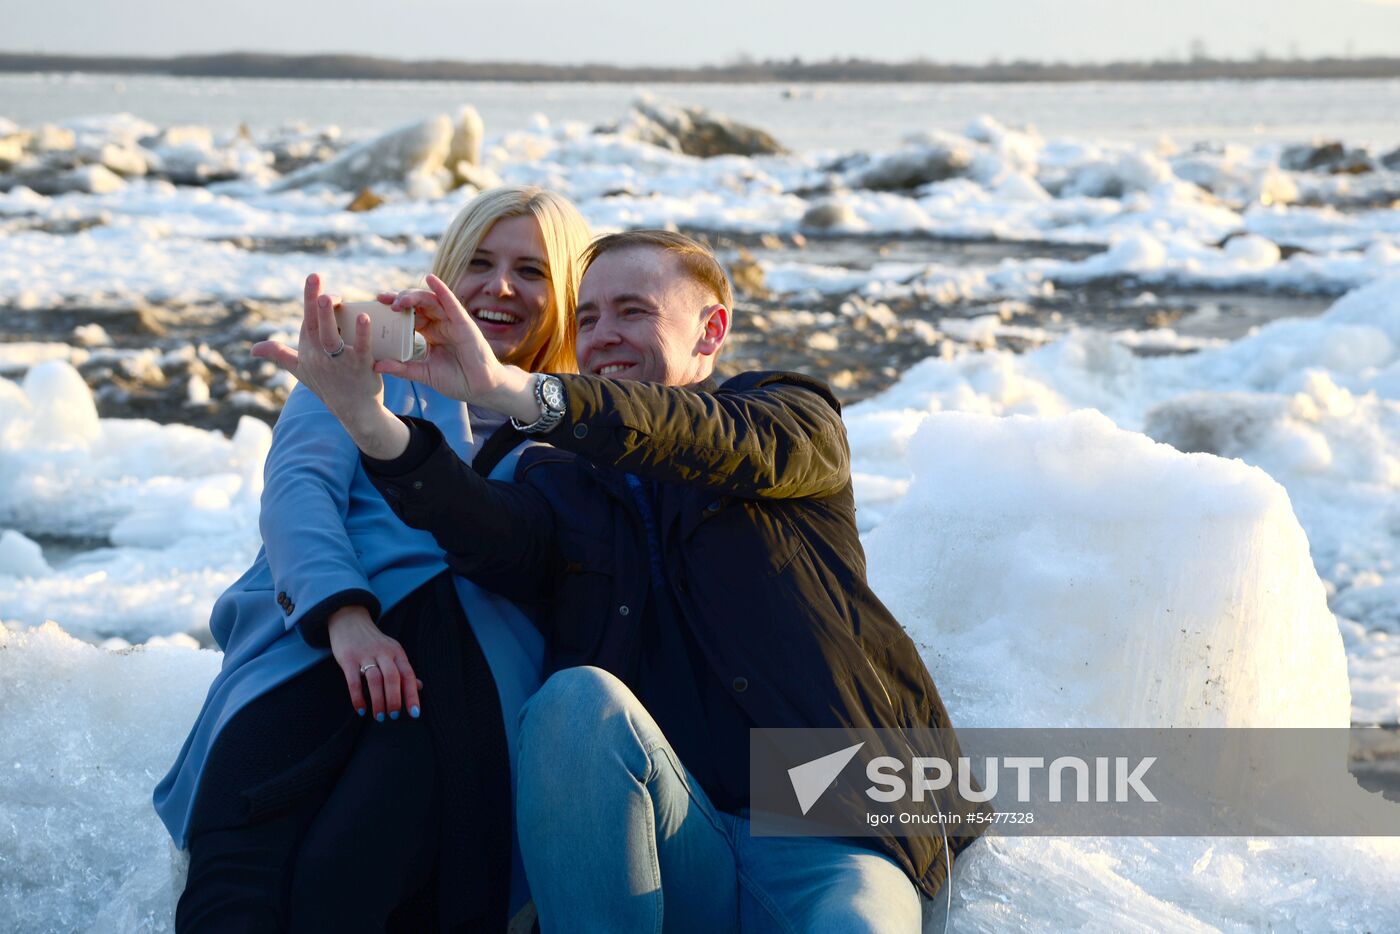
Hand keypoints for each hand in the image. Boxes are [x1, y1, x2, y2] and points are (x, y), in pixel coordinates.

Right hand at [252, 274, 409, 458]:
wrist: (353, 411)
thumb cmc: (327, 387)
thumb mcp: (300, 370)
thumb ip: (280, 355)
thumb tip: (253, 349)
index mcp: (309, 350)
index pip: (307, 320)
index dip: (309, 297)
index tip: (313, 276)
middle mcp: (321, 355)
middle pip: (317, 326)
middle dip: (315, 303)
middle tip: (316, 280)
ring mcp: (341, 362)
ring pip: (332, 337)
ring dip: (330, 317)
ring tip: (330, 298)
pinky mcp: (361, 367)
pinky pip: (361, 348)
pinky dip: (362, 333)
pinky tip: (365, 317)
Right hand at [326, 604, 422, 720]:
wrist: (349, 620)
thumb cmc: (373, 642)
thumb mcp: (392, 651)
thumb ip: (403, 669)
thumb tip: (419, 687)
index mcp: (397, 652)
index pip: (408, 675)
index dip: (412, 695)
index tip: (415, 713)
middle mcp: (383, 652)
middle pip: (393, 678)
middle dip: (394, 700)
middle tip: (394, 716)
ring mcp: (365, 654)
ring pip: (375, 680)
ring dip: (378, 701)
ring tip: (379, 716)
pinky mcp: (348, 658)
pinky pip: (353, 681)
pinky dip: (358, 697)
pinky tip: (361, 709)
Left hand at [375, 275, 531, 415]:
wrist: (479, 389)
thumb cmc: (456, 380)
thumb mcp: (424, 373)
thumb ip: (402, 368)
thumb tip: (375, 365)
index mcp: (430, 332)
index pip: (409, 315)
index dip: (394, 309)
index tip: (376, 306)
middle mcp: (440, 323)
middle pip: (417, 305)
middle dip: (400, 300)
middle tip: (382, 300)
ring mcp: (452, 321)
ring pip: (431, 301)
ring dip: (414, 297)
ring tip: (399, 300)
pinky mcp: (464, 323)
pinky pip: (451, 303)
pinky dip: (442, 290)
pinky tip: (431, 279)